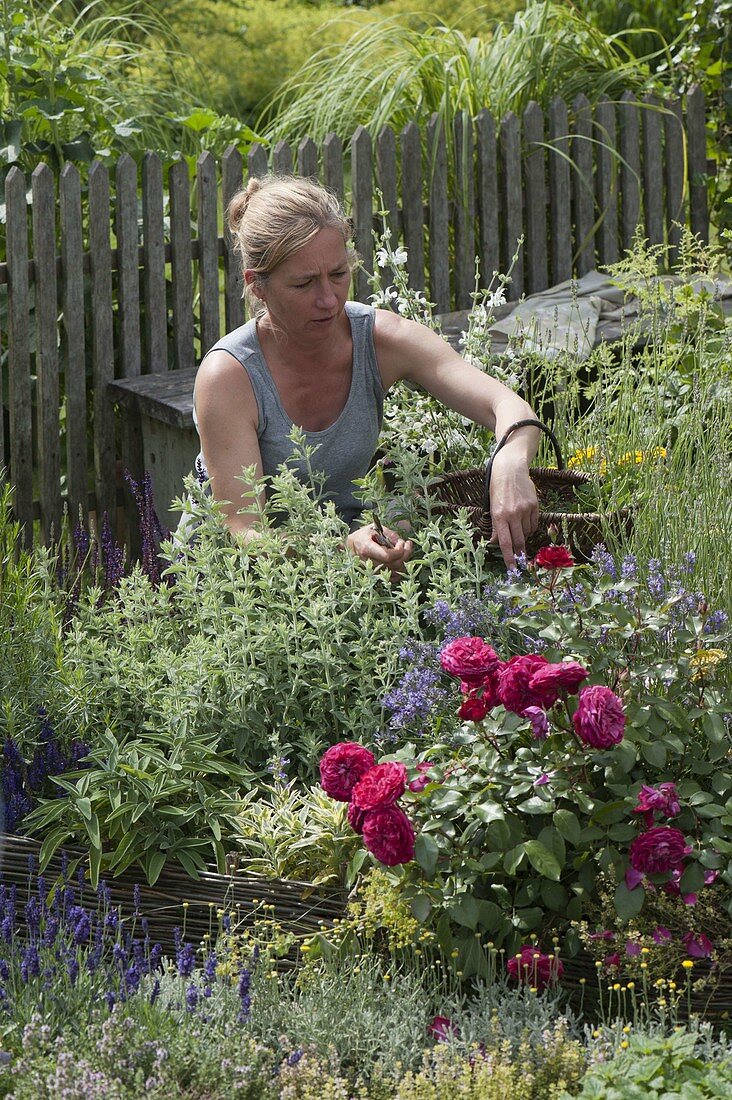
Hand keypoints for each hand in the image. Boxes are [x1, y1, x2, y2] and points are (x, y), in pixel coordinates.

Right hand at [347, 522, 413, 578]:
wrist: (349, 548)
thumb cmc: (362, 536)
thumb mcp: (373, 528)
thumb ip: (388, 534)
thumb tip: (400, 542)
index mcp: (367, 549)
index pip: (388, 556)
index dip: (399, 550)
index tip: (402, 542)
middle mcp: (369, 563)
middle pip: (394, 564)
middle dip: (405, 554)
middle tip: (407, 544)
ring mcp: (372, 572)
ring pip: (396, 572)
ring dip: (405, 561)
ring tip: (405, 551)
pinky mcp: (376, 576)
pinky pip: (393, 578)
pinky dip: (400, 570)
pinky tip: (400, 561)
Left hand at [488, 450, 538, 566]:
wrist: (511, 470)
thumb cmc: (497, 489)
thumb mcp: (491, 507)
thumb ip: (494, 527)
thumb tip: (495, 543)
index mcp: (499, 516)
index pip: (505, 543)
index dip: (509, 558)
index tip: (512, 569)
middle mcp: (513, 514)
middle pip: (519, 541)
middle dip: (519, 553)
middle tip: (520, 560)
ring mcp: (525, 510)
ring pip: (527, 533)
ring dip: (523, 536)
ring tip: (518, 528)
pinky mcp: (534, 506)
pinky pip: (534, 524)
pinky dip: (530, 527)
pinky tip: (525, 522)